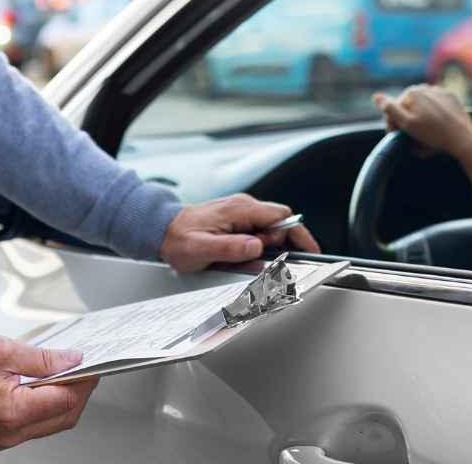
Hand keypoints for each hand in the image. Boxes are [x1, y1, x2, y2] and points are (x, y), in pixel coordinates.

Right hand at [0, 337, 98, 451]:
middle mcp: (10, 432)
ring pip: (50, 424)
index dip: (83, 382)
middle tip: (83, 370)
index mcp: (12, 410)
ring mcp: (4, 439)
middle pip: (63, 417)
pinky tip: (42, 389)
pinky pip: (33, 427)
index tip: (91, 365)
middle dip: (78, 393)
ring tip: (63, 375)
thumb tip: (71, 360)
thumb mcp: (2, 350)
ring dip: (62, 401)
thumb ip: (42, 358)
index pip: (65, 400)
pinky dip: (44, 408)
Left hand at [158, 193, 320, 271]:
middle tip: (263, 263)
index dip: (299, 234)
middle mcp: (243, 207)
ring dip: (266, 249)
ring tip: (242, 262)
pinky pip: (258, 233)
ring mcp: (241, 213)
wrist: (162, 230)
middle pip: (280, 224)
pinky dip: (259, 248)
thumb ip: (230, 248)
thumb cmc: (178, 238)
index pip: (282, 217)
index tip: (310, 251)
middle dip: (279, 246)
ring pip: (269, 231)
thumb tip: (256, 246)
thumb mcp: (201, 249)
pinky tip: (243, 259)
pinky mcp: (237, 222)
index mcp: (239, 209)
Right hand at [374, 84, 471, 159]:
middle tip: (415, 141)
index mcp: (411, 93)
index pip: (394, 110)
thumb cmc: (434, 134)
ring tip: (428, 136)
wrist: (462, 139)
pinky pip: (437, 107)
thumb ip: (390, 109)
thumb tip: (376, 96)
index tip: (399, 139)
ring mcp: (439, 92)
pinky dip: (435, 117)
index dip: (394, 126)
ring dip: (421, 120)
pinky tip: (439, 128)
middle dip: (409, 123)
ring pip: (423, 108)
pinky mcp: (451, 98)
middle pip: (409, 108)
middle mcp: (424, 88)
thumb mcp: (407, 124)